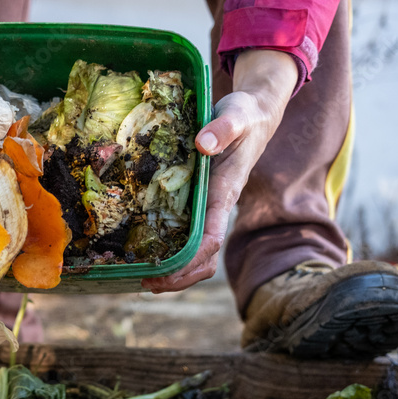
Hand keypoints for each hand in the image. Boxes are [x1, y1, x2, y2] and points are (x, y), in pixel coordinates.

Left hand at [142, 49, 298, 293]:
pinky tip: (147, 254)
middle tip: (145, 285)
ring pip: (198, 253)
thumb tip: (202, 145)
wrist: (254, 113)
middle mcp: (218, 207)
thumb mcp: (236, 116)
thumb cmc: (245, 116)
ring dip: (175, 271)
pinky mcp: (201, 202)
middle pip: (205, 258)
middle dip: (179, 277)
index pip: (212, 238)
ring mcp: (209, 208)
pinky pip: (188, 235)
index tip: (167, 272)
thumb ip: (222, 129)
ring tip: (143, 279)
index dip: (191, 260)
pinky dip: (172, 251)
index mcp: (226, 193)